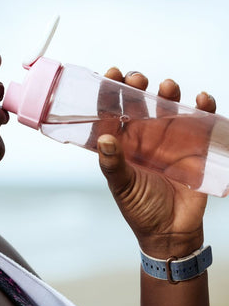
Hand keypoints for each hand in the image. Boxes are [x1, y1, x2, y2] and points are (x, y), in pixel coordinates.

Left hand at [96, 68, 215, 257]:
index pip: (113, 112)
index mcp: (122, 144)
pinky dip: (202, 107)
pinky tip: (201, 99)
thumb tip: (104, 139)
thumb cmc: (141, 209)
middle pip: (140, 103)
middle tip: (136, 79)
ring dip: (168, 93)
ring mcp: (170, 139)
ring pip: (169, 107)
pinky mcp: (194, 146)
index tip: (110, 73)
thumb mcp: (122, 187)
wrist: (171, 232)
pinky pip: (200, 121)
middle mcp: (144, 137)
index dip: (109, 92)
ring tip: (166, 87)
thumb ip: (113, 164)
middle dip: (137, 87)